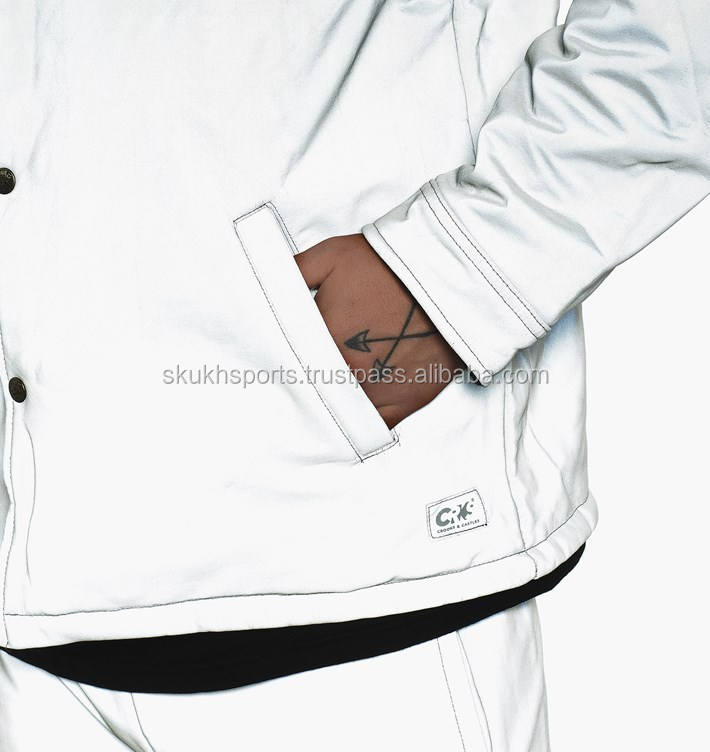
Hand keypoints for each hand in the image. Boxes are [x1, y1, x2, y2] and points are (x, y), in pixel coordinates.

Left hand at [295, 234, 463, 427]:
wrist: (449, 279)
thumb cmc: (391, 265)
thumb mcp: (333, 255)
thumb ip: (293, 274)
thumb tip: (266, 285)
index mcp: (323, 340)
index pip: (289, 361)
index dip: (283, 360)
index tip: (279, 359)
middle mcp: (347, 374)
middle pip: (314, 390)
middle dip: (306, 383)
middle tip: (302, 376)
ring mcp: (376, 392)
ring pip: (342, 410)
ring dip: (333, 404)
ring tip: (327, 395)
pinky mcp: (405, 402)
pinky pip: (375, 424)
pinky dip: (363, 420)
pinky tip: (354, 413)